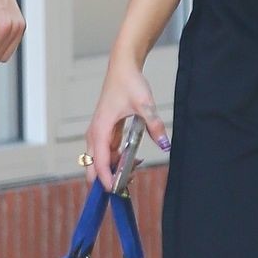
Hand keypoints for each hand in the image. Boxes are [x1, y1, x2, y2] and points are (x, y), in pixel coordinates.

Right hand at [85, 55, 170, 191]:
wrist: (122, 68)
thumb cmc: (128, 83)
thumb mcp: (144, 104)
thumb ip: (154, 125)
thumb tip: (164, 145)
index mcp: (100, 129)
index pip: (98, 161)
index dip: (106, 178)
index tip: (116, 190)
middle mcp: (94, 134)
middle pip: (93, 165)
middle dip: (107, 178)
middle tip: (127, 185)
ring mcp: (98, 133)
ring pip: (100, 160)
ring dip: (114, 169)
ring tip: (136, 169)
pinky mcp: (104, 132)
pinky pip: (107, 153)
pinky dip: (117, 160)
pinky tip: (134, 160)